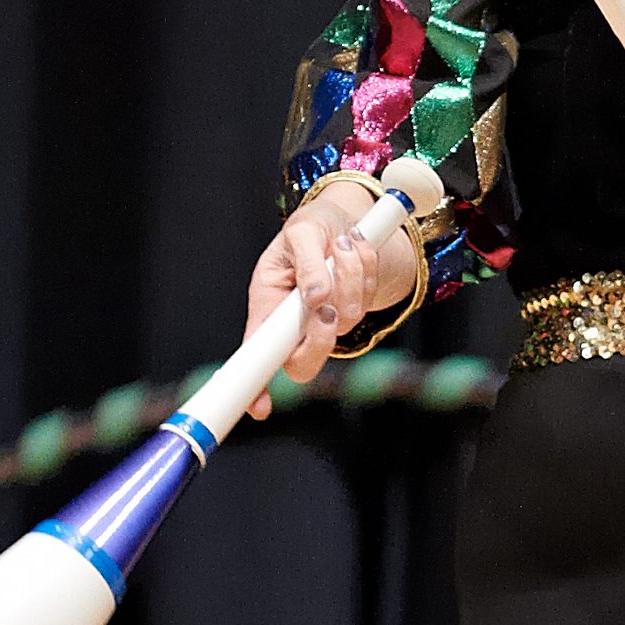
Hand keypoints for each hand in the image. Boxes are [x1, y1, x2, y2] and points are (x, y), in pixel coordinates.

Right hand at [241, 185, 387, 410]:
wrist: (341, 217)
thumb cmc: (311, 227)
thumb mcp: (302, 233)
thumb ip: (308, 264)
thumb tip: (316, 297)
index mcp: (268, 305)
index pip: (256, 355)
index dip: (255, 385)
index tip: (260, 407)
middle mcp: (295, 320)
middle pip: (306, 360)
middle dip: (323, 331)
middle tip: (326, 300)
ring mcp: (326, 318)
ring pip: (346, 321)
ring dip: (351, 277)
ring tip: (342, 245)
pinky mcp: (353, 309)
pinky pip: (369, 300)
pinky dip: (367, 269)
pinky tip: (355, 249)